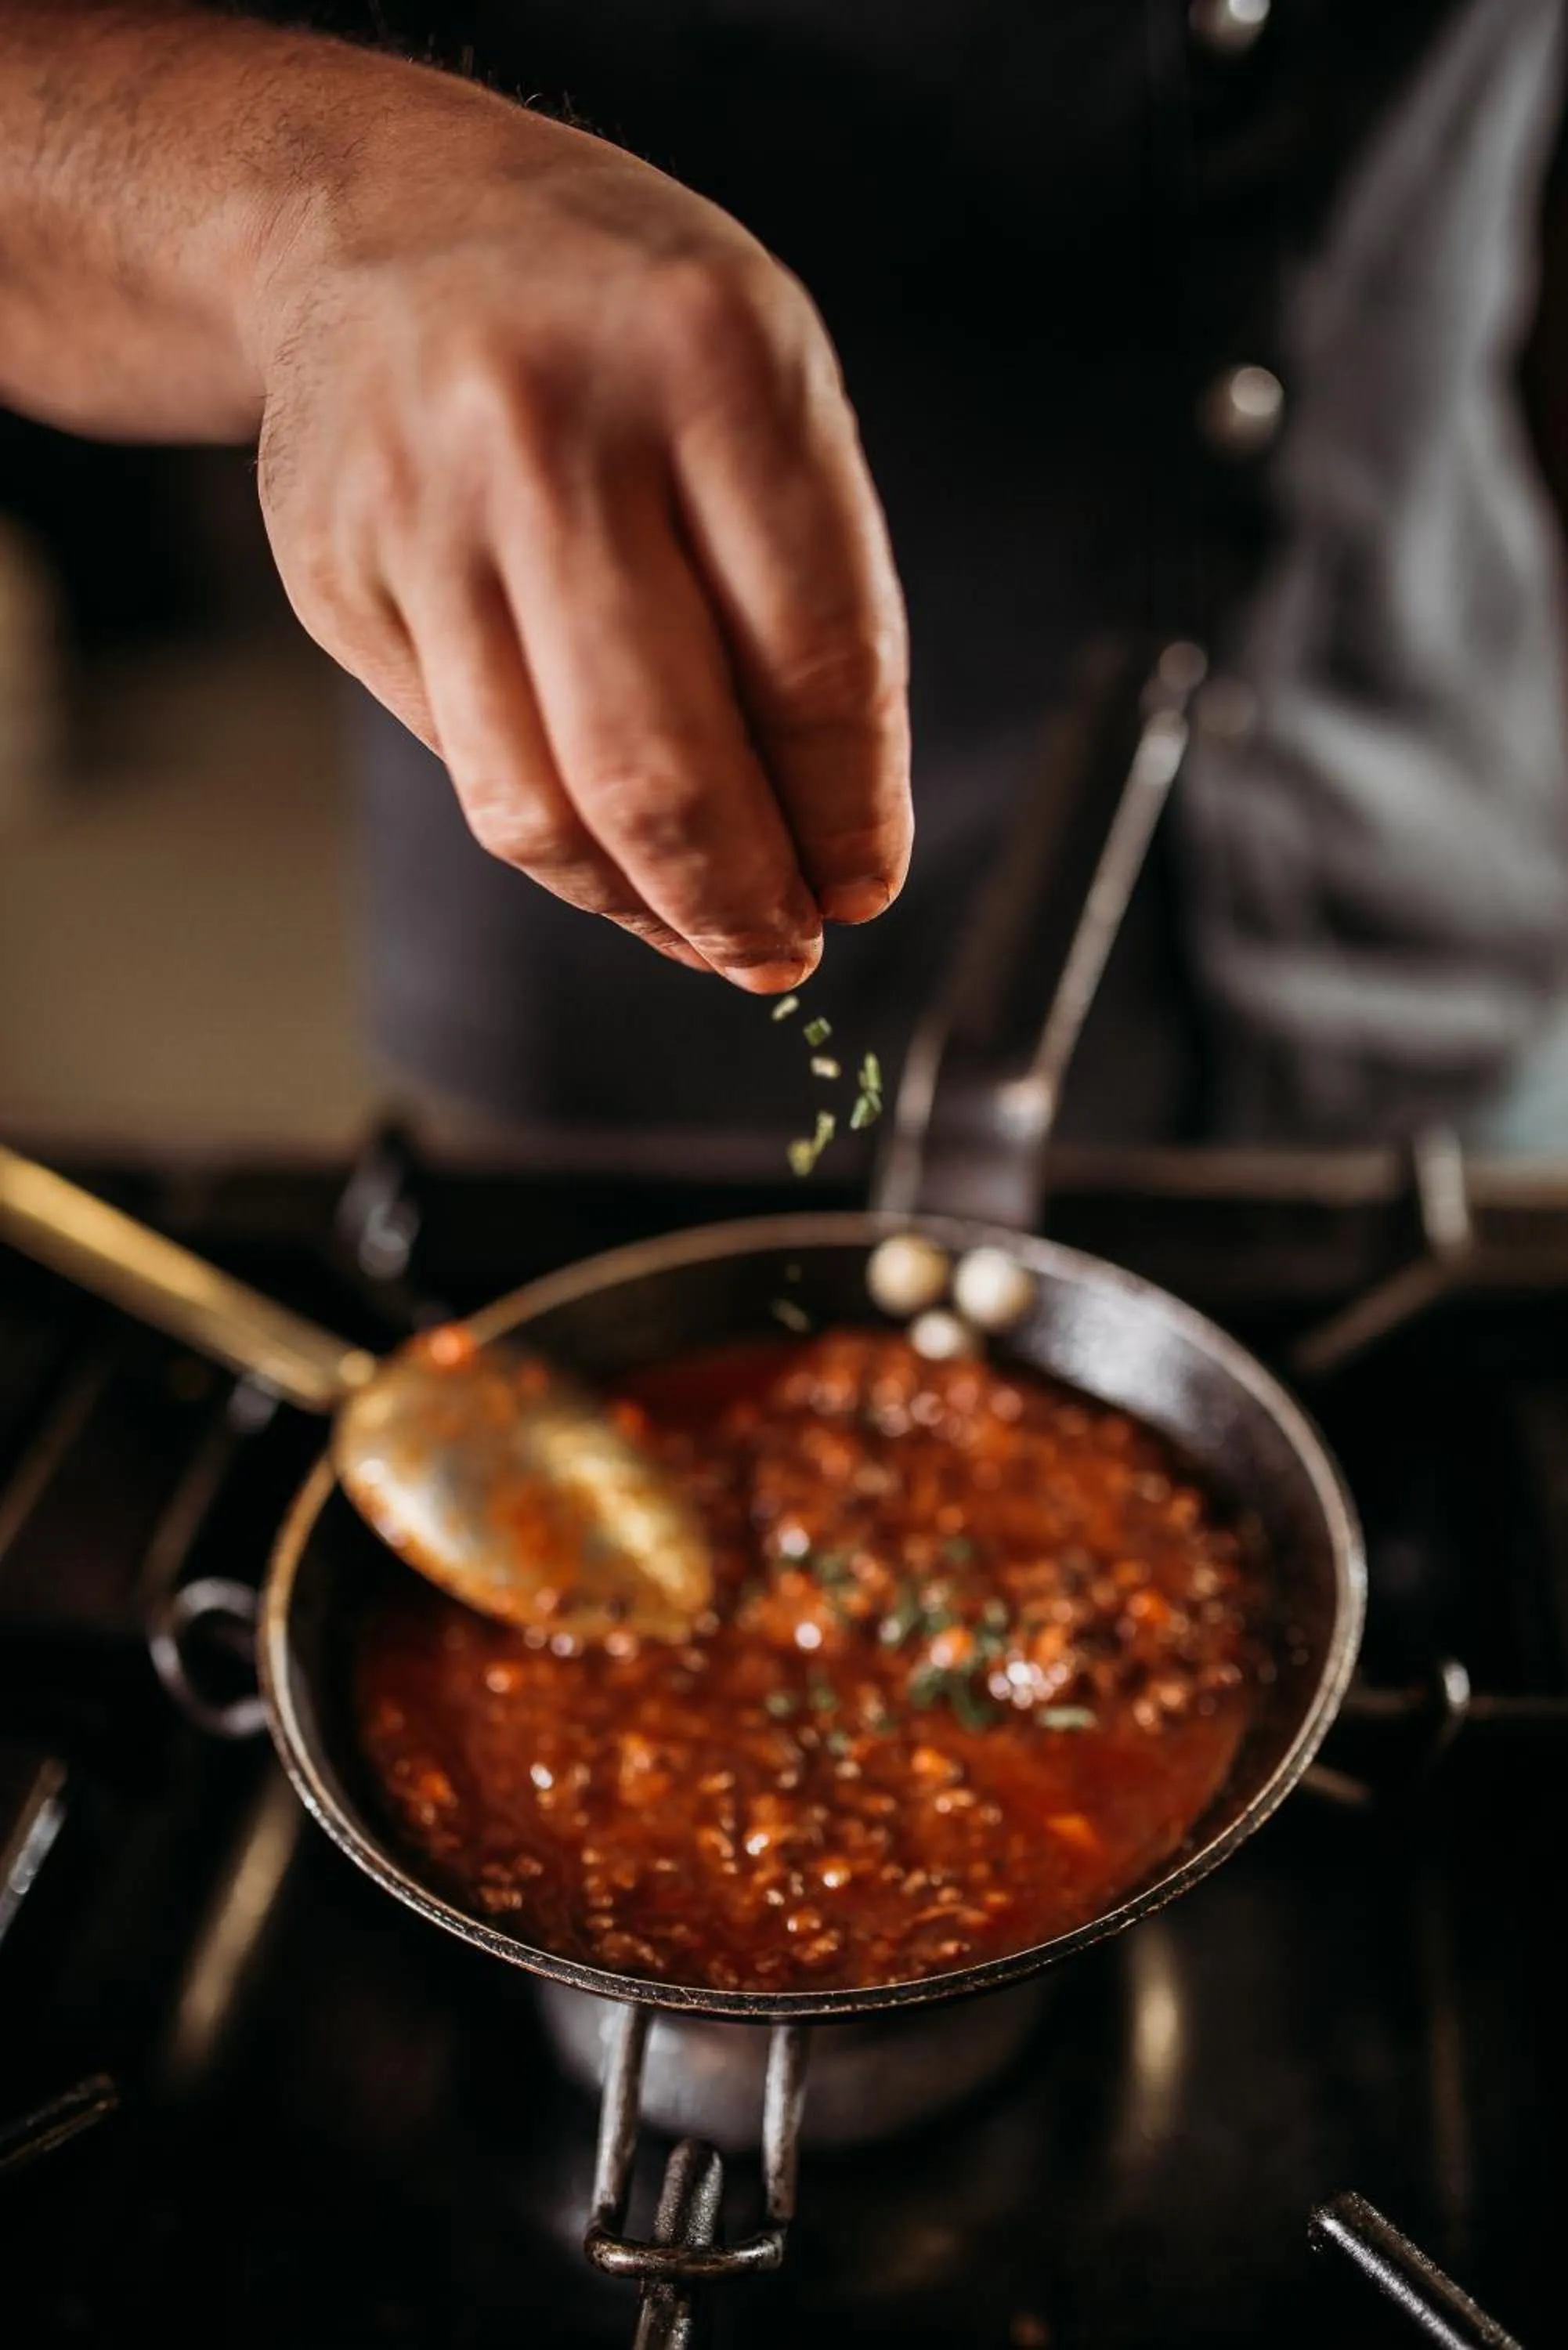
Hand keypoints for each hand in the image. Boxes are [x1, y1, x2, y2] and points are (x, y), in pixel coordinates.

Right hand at [251, 89, 910, 987]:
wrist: (381, 222)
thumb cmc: (622, 325)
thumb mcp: (764, 386)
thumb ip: (812, 598)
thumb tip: (830, 849)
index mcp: (708, 362)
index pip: (813, 661)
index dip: (849, 812)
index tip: (865, 883)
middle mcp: (548, 434)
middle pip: (660, 768)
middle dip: (742, 902)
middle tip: (785, 951)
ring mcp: (422, 515)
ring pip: (542, 808)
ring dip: (645, 909)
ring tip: (709, 930)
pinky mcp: (339, 583)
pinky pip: (470, 777)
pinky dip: (559, 852)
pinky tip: (612, 859)